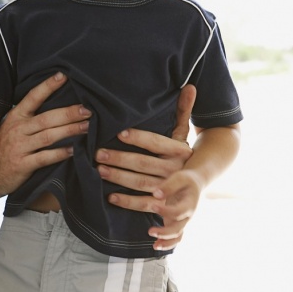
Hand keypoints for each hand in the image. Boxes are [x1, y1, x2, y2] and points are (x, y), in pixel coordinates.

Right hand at [0, 72, 90, 209]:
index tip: (63, 76)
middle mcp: (17, 129)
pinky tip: (73, 150)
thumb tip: (56, 108)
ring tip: (86, 127)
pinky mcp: (22, 165)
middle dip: (68, 112)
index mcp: (15, 117)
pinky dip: (60, 153)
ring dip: (69, 130)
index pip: (32, 97)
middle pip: (47, 117)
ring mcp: (19, 147)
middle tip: (87, 109)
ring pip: (48, 136)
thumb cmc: (1, 150)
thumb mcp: (10, 129)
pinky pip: (44, 157)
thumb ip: (28, 119)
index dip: (47, 86)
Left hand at [95, 84, 196, 246]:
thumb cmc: (180, 156)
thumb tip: (191, 86)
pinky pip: (143, 204)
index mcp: (179, 151)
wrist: (194, 187)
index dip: (138, 137)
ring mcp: (168, 189)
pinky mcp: (162, 205)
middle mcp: (175, 169)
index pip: (157, 142)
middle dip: (120, 158)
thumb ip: (183, 112)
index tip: (119, 132)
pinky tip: (110, 196)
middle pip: (144, 163)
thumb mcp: (183, 136)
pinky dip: (126, 202)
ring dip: (118, 176)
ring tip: (99, 168)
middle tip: (98, 152)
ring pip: (140, 182)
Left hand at [148, 169, 204, 245]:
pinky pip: (175, 238)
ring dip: (166, 242)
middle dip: (164, 232)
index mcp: (189, 204)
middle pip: (178, 228)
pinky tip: (156, 245)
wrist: (196, 184)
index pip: (178, 211)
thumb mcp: (180, 178)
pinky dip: (167, 243)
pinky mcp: (177, 224)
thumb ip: (169, 186)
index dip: (166, 211)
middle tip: (150, 231)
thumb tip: (156, 194)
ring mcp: (183, 222)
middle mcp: (188, 216)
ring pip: (177, 236)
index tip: (154, 206)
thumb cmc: (186, 180)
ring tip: (154, 246)